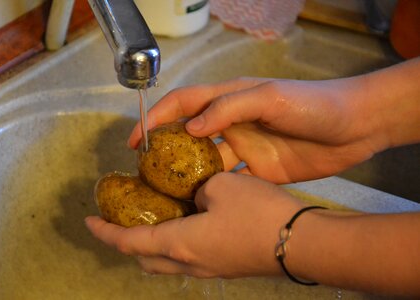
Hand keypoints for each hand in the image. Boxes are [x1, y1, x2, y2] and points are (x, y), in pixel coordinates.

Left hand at [85, 172, 303, 277]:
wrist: (302, 242)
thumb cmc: (257, 213)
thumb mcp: (221, 185)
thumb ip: (200, 188)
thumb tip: (199, 194)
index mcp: (180, 243)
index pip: (129, 241)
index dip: (105, 232)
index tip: (88, 221)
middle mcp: (189, 262)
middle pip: (144, 258)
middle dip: (126, 241)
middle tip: (120, 220)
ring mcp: (209, 269)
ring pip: (166, 261)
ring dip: (150, 244)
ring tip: (150, 220)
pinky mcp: (226, 267)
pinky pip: (187, 258)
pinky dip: (174, 243)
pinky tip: (186, 222)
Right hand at [128, 77, 386, 183]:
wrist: (355, 127)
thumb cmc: (313, 104)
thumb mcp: (270, 98)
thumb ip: (229, 108)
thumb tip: (191, 127)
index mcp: (230, 99)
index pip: (184, 104)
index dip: (157, 118)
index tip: (137, 140)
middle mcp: (232, 123)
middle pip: (189, 136)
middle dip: (166, 151)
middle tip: (146, 174)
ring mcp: (246, 149)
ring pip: (207, 162)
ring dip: (188, 175)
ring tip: (167, 195)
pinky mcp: (260, 171)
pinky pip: (230, 182)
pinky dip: (215, 193)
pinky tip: (201, 206)